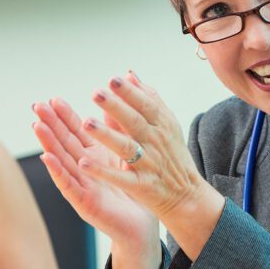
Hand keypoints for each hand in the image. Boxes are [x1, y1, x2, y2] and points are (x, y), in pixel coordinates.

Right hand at [32, 94, 159, 268]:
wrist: (142, 225)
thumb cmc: (133, 191)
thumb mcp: (125, 156)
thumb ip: (116, 132)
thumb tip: (110, 104)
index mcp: (94, 157)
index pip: (76, 132)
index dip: (64, 116)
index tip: (53, 99)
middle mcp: (83, 169)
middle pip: (64, 143)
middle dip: (50, 124)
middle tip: (37, 106)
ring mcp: (81, 186)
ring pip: (61, 161)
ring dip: (48, 143)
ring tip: (37, 125)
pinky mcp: (83, 203)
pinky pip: (68, 185)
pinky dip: (57, 171)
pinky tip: (48, 158)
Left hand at [74, 71, 208, 219]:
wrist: (186, 194)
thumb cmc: (172, 155)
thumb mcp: (167, 124)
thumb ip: (149, 99)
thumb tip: (129, 74)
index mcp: (162, 125)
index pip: (145, 105)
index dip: (129, 92)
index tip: (112, 80)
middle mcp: (156, 142)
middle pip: (134, 122)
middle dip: (116, 107)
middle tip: (96, 93)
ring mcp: (149, 164)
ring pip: (126, 148)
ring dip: (106, 135)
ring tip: (86, 123)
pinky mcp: (141, 185)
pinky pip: (120, 178)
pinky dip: (102, 172)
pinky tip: (83, 164)